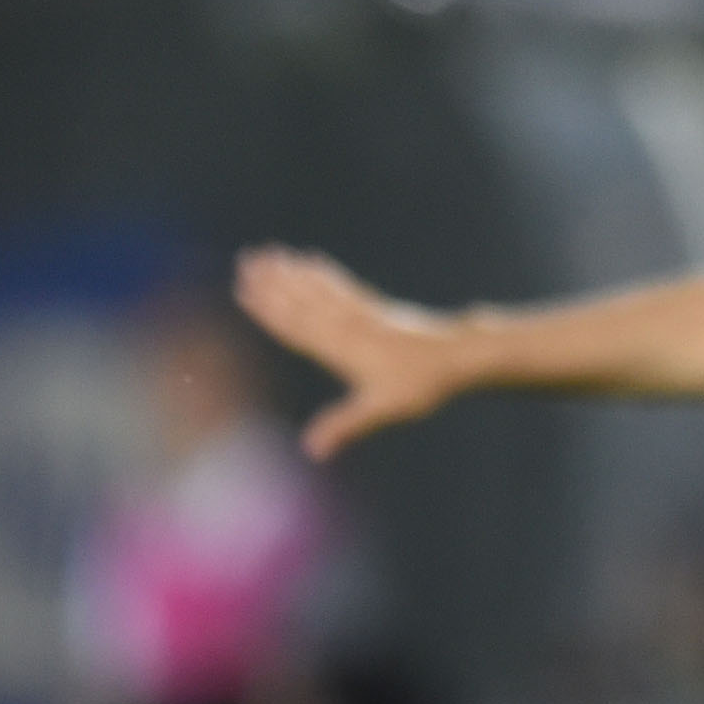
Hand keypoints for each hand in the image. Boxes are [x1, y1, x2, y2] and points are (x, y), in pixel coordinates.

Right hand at [232, 247, 468, 460]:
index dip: (269, 308)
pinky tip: (312, 260)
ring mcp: (363, 314)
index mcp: (342, 347)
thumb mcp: (381, 409)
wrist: (459, 357)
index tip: (243, 289)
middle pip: (303, 300)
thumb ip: (344, 426)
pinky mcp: (378, 309)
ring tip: (271, 253)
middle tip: (246, 258)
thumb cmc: (421, 385)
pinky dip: (324, 273)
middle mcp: (348, 325)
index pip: (297, 325)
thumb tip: (311, 450)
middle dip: (273, 281)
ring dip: (292, 273)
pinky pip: (344, 286)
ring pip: (320, 289)